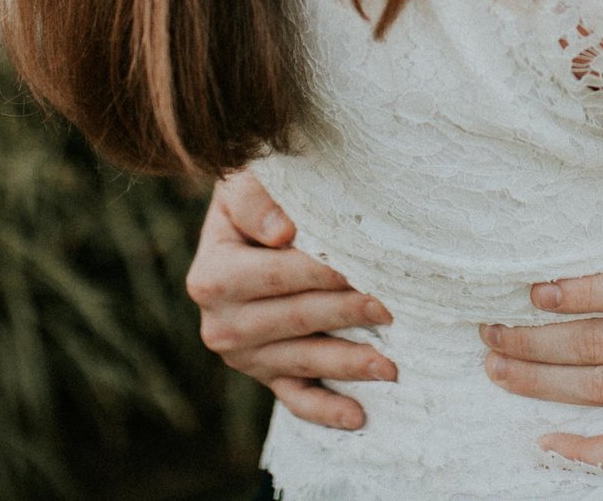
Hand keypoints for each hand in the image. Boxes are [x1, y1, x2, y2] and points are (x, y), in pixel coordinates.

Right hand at [185, 170, 395, 429]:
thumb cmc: (254, 200)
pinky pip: (296, 398)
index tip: (362, 269)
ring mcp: (243, 356)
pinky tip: (359, 416)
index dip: (322, 272)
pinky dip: (327, 410)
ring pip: (301, 362)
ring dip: (347, 365)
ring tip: (391, 366)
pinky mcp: (265, 376)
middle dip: (345, 315)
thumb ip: (258, 202)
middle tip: (391, 309)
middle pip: (295, 321)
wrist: (242, 230)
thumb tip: (284, 234)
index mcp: (211, 277)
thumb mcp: (244, 185)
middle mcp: (220, 324)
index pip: (278, 275)